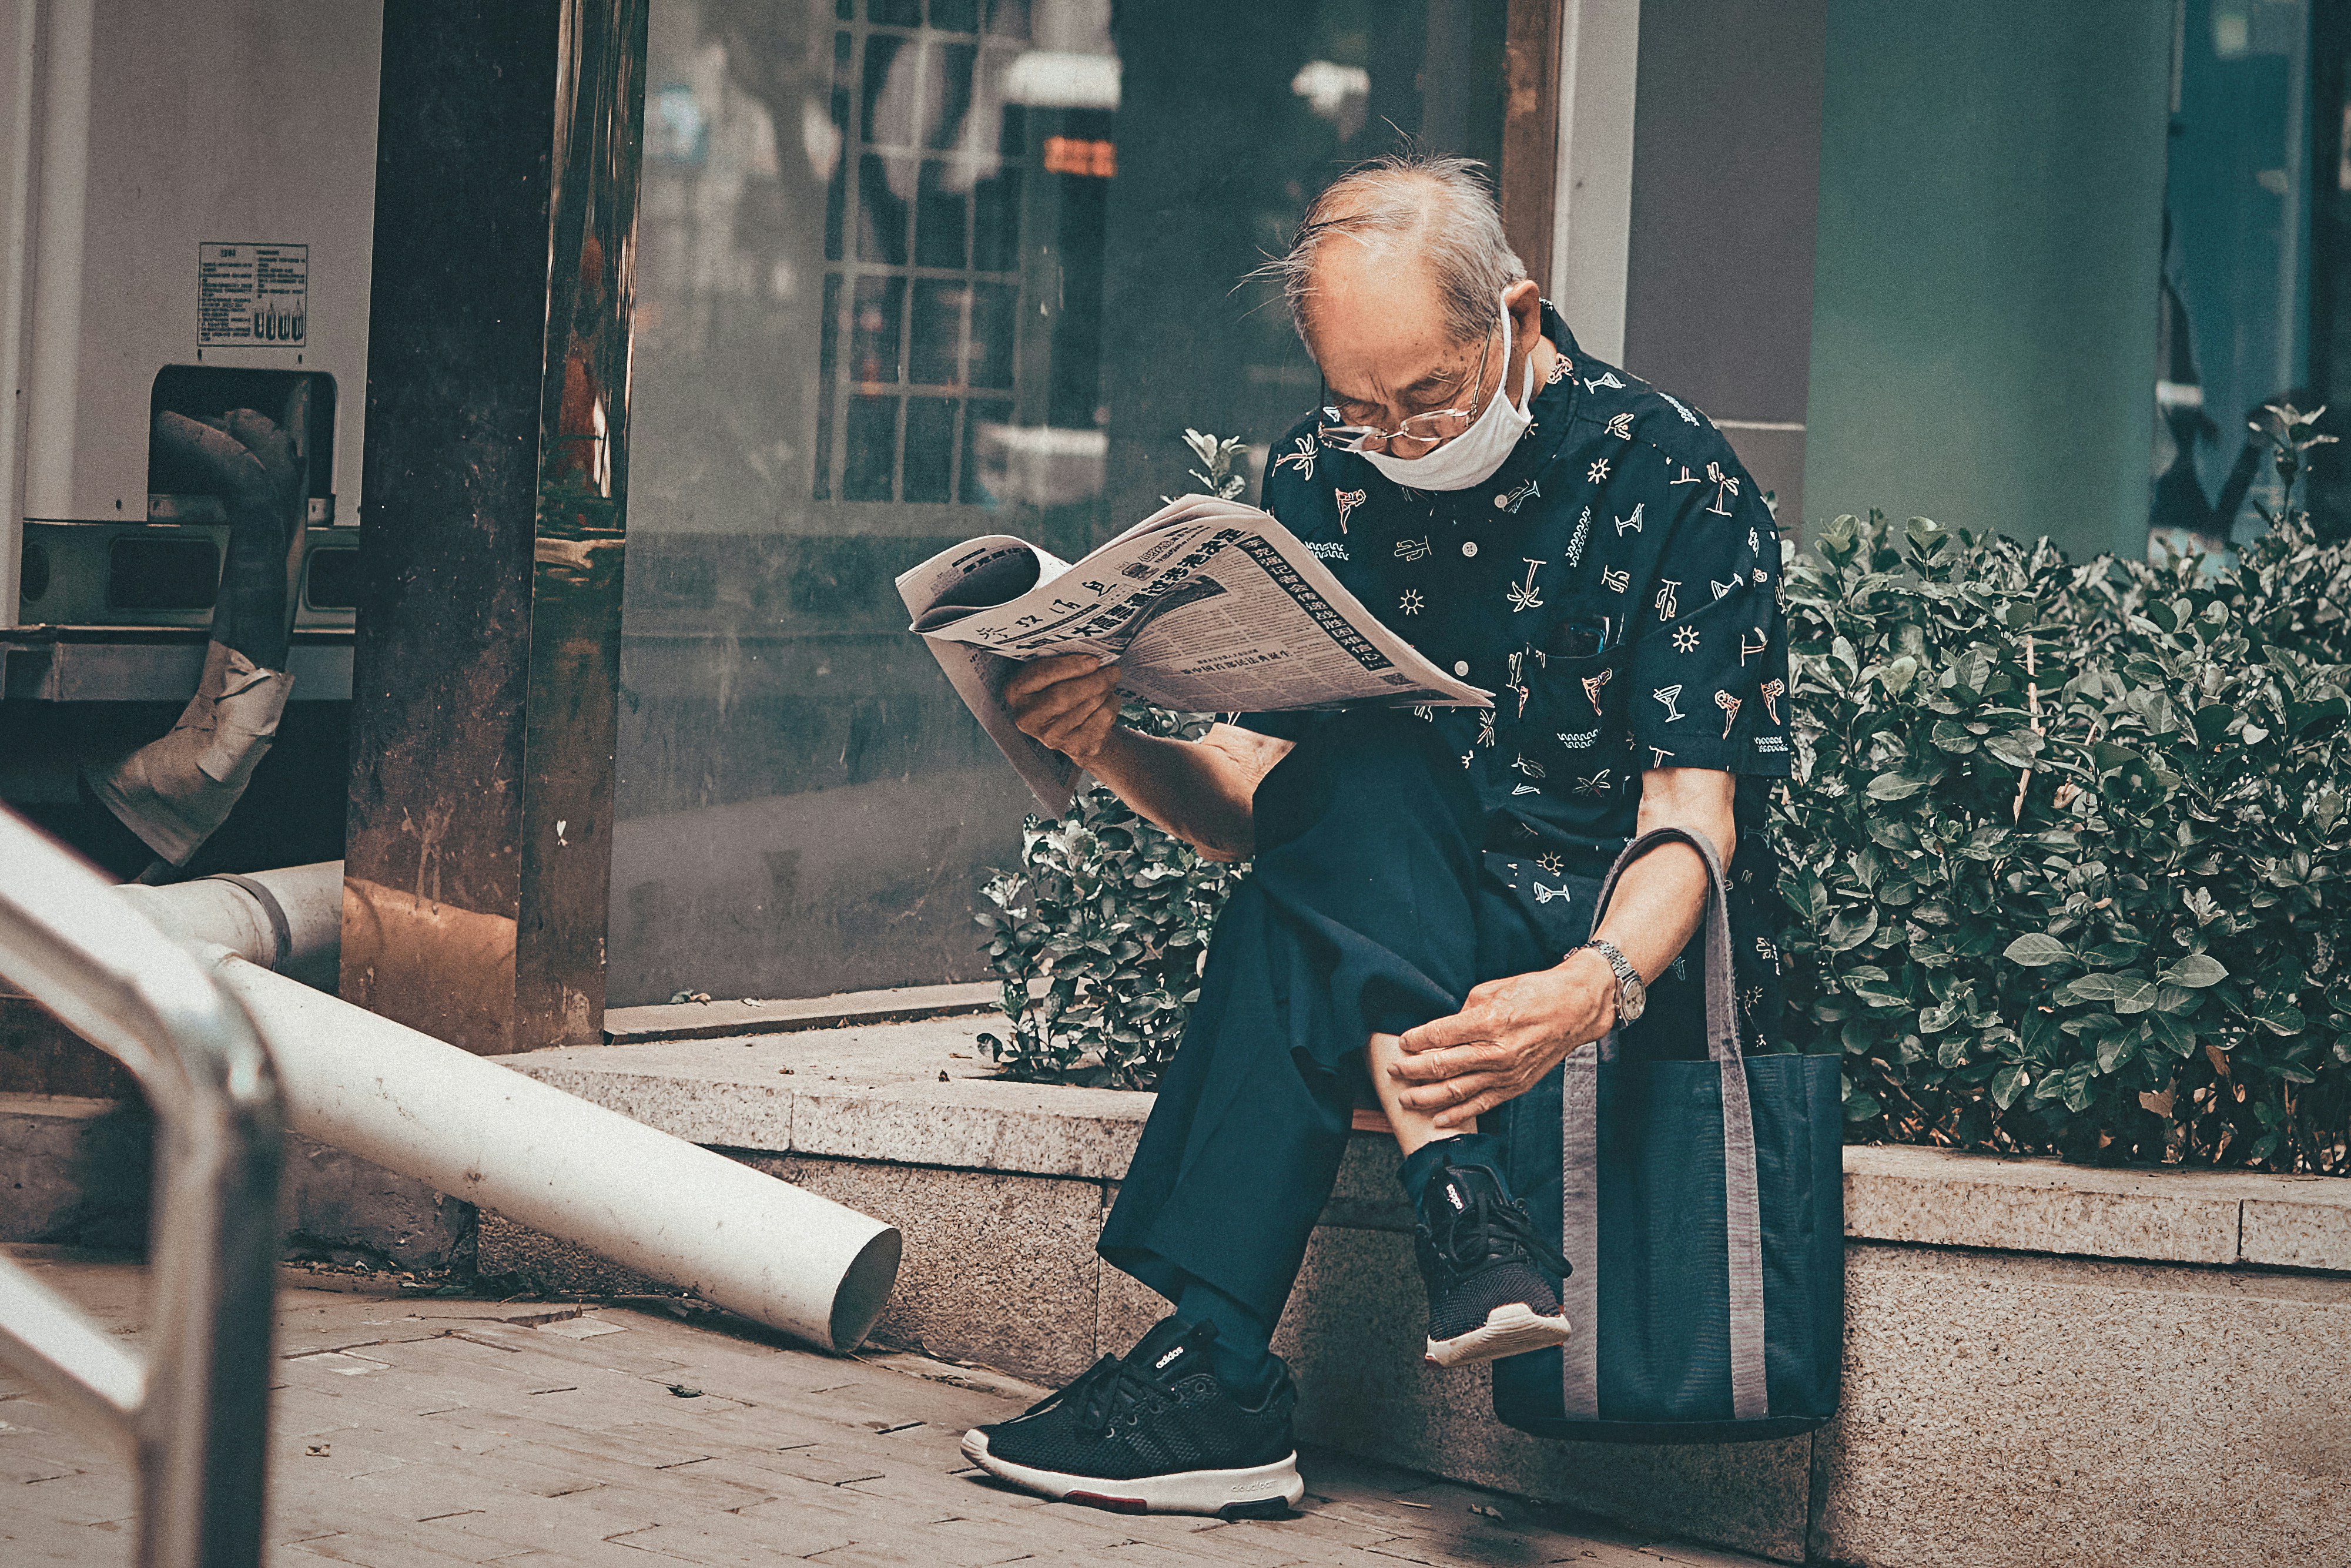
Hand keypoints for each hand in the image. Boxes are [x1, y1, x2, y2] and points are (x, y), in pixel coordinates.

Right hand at [1005, 654, 1122, 765]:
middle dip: (1094, 680)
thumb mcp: (1052, 675)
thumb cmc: (1062, 692)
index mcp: (1016, 692)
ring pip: (1087, 705)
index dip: (1069, 666)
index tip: (1093, 660)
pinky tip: (1107, 701)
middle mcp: (1028, 717)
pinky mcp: (1075, 747)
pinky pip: (1102, 718)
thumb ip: (1063, 663)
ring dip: (1105, 690)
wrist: (1075, 729)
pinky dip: (1111, 704)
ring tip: (1109, 682)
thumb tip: (1092, 658)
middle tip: (1113, 670)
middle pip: (1064, 695)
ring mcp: (1050, 736)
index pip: (1041, 674)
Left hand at [1391, 950, 1616, 1125]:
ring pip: (1457, 1090)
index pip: (1440, 1035)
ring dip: (1427, 1097)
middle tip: (1394, 1071)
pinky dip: (1458, 1113)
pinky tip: (1438, 1118)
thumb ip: (1462, 1014)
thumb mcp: (1492, 991)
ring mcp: (1507, 1073)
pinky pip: (1481, 1104)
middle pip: (1442, 1065)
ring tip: (1406, 1097)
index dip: (1416, 1041)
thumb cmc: (1533, 993)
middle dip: (1412, 1070)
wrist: (1574, 1009)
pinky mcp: (1516, 1086)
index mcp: (1489, 1021)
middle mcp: (1496, 1051)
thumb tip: (1440, 1031)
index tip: (1403, 1043)